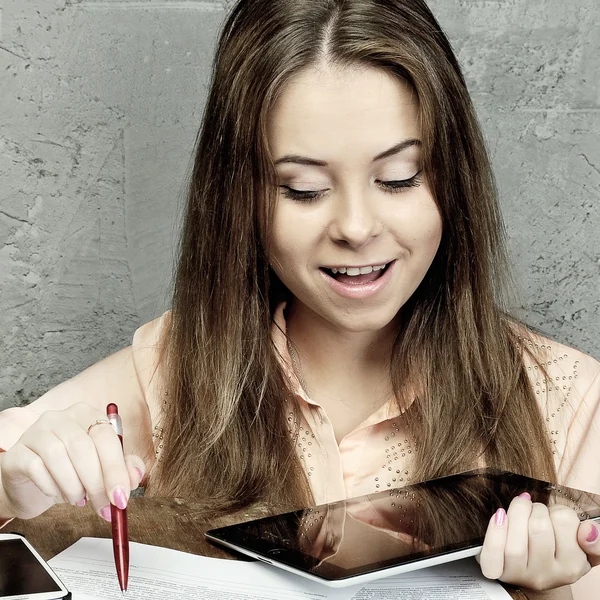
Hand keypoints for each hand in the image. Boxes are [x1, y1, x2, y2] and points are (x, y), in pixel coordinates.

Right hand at [0, 403, 144, 520]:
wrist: (32, 484)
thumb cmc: (72, 471)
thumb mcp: (101, 469)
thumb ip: (122, 469)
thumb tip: (134, 477)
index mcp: (87, 415)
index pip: (106, 436)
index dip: (116, 468)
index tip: (121, 496)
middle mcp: (61, 418)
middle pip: (83, 447)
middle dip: (97, 483)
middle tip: (103, 506)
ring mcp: (36, 432)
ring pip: (58, 456)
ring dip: (74, 486)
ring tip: (79, 499)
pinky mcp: (17, 452)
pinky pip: (36, 468)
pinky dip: (51, 487)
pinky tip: (57, 493)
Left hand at [478, 493, 599, 589]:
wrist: (534, 570)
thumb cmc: (557, 550)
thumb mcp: (582, 547)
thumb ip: (595, 539)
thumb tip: (588, 530)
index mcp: (572, 566)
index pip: (565, 522)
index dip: (557, 510)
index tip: (554, 516)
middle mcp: (548, 575)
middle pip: (538, 529)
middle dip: (534, 509)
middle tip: (534, 511)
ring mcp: (521, 575)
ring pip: (516, 544)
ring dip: (515, 514)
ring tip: (518, 509)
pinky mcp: (499, 572)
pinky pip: (493, 554)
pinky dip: (494, 532)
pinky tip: (500, 516)